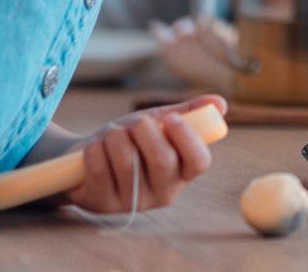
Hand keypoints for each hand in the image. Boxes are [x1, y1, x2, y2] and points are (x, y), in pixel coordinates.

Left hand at [63, 95, 225, 213]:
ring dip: (115, 135)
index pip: (199, 162)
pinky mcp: (102, 204)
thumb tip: (220, 104)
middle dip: (144, 130)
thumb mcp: (158, 123)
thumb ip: (188, 113)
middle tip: (135, 122)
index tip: (172, 119)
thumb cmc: (130, 139)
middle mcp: (162, 193)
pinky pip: (100, 167)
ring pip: (128, 160)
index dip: (188, 138)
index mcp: (182, 173)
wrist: (87, 156)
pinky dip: (94, 147)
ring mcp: (132, 202)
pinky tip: (95, 149)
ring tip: (112, 135)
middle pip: (162, 160)